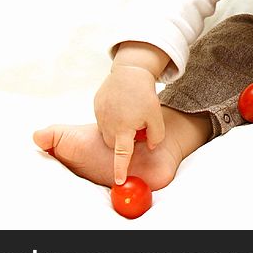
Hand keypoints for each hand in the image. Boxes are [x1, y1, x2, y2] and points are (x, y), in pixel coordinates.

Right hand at [93, 64, 164, 184]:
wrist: (130, 71)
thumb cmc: (144, 94)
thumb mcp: (156, 117)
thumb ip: (155, 137)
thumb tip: (149, 146)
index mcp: (124, 129)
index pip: (122, 155)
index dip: (120, 169)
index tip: (119, 181)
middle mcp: (108, 125)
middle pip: (116, 143)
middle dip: (125, 140)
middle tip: (138, 124)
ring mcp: (100, 115)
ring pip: (109, 132)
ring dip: (118, 128)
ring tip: (129, 111)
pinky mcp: (96, 105)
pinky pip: (104, 119)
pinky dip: (112, 116)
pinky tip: (121, 104)